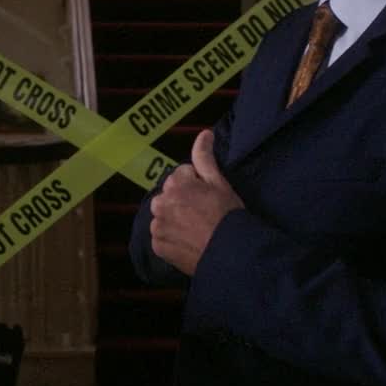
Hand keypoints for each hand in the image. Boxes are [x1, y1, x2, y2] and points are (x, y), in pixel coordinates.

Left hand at [149, 129, 243, 275]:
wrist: (229, 252)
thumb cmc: (226, 214)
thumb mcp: (219, 182)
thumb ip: (205, 157)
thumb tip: (204, 133)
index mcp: (174, 183)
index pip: (183, 175)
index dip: (198, 185)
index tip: (209, 198)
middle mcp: (160, 203)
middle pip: (170, 195)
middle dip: (182, 200)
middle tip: (203, 214)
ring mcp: (157, 226)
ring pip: (164, 215)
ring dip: (175, 219)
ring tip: (196, 229)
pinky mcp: (157, 246)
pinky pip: (162, 236)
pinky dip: (172, 238)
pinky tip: (188, 242)